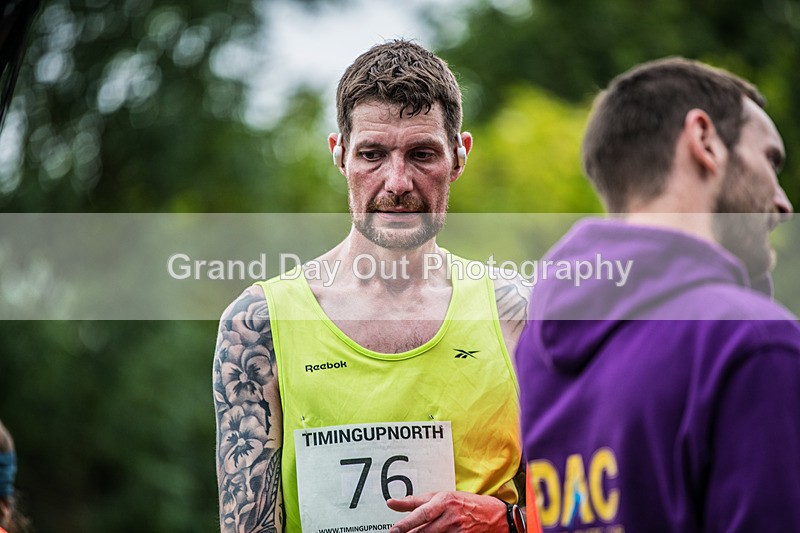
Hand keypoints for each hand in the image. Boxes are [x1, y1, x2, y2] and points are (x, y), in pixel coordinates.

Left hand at [387, 491, 506, 532]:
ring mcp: (457, 530)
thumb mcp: (442, 496)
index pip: (421, 514)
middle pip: (424, 530)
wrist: (494, 515)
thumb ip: (417, 501)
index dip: (405, 524)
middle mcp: (450, 515)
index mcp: (444, 500)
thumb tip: (393, 502)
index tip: (393, 530)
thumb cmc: (467, 503)